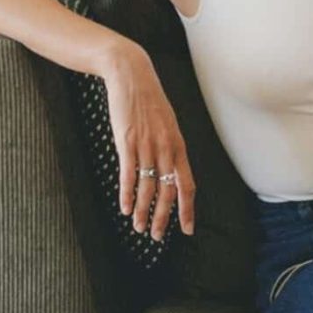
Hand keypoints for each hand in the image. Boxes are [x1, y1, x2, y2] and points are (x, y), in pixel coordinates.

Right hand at [101, 41, 195, 240]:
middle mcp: (166, 148)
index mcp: (178, 144)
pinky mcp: (127, 141)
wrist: (131, 75)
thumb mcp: (167, 124)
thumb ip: (169, 147)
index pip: (187, 184)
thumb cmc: (148, 101)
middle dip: (164, 218)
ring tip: (139, 228)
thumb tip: (170, 171)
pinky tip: (125, 208)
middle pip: (168, 191)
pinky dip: (127, 195)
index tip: (187, 229)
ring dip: (143, 212)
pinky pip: (129, 175)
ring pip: (148, 188)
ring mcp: (146, 145)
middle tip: (159, 237)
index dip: (187, 209)